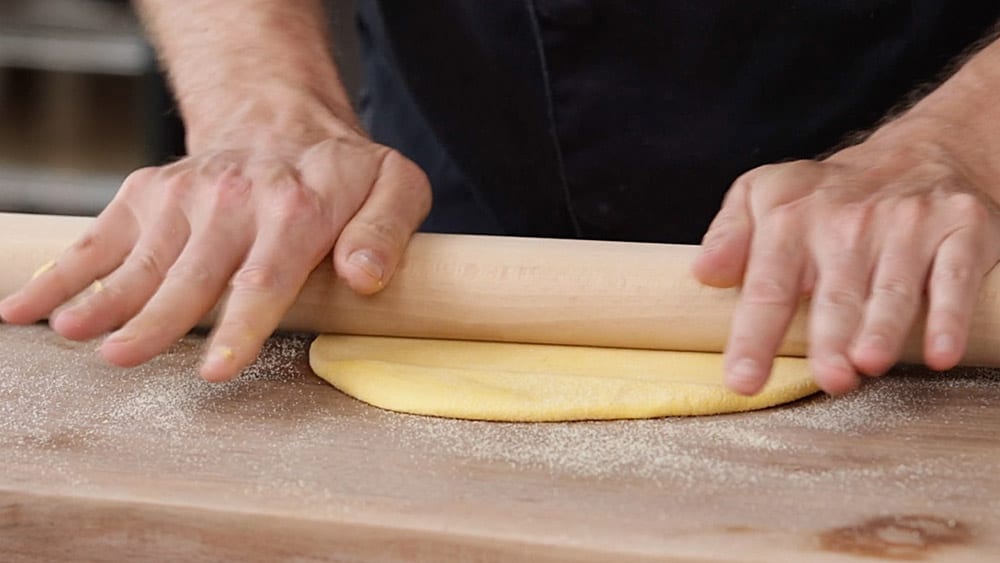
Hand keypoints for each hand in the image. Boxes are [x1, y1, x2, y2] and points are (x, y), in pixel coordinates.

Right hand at [0, 113, 430, 381]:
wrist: (282, 123)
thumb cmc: (343, 174)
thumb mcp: (396, 187)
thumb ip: (387, 230)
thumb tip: (365, 276)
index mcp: (298, 207)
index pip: (265, 275)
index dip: (239, 325)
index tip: (215, 369)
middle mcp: (235, 200)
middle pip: (192, 272)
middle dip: (158, 318)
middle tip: (124, 357)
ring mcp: (185, 197)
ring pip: (141, 257)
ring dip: (104, 296)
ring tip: (73, 333)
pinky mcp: (149, 196)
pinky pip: (102, 236)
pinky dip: (63, 271)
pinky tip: (28, 306)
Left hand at [693, 119, 999, 394]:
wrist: (918, 151)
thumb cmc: (826, 196)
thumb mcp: (761, 194)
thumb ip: (729, 235)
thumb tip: (704, 273)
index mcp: (790, 220)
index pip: (768, 286)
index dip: (754, 336)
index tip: (743, 380)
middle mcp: (848, 223)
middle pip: (835, 294)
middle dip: (829, 338)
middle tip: (827, 378)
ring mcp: (907, 226)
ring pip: (892, 288)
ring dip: (882, 328)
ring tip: (869, 364)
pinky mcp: (961, 229)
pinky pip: (956, 278)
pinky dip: (951, 316)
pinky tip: (941, 353)